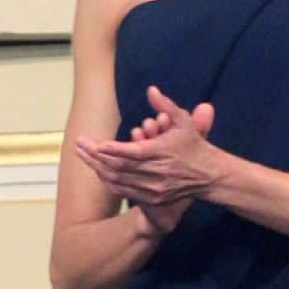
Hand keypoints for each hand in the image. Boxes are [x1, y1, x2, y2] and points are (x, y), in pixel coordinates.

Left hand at [76, 86, 219, 228]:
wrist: (209, 176)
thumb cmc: (194, 145)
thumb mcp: (184, 122)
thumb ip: (166, 106)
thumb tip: (151, 89)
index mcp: (162, 153)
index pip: (133, 153)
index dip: (113, 149)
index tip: (96, 143)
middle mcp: (157, 173)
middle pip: (120, 166)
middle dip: (96, 156)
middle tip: (78, 144)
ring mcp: (153, 188)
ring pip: (118, 180)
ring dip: (97, 167)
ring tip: (81, 155)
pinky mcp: (152, 198)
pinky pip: (124, 190)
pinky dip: (108, 181)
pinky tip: (96, 170)